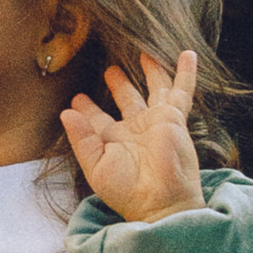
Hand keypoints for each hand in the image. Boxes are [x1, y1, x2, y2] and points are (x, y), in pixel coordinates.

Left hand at [62, 50, 206, 224]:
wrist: (161, 200)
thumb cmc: (127, 190)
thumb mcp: (95, 166)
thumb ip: (81, 139)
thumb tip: (66, 113)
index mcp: (113, 142)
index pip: (97, 119)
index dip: (87, 108)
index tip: (76, 98)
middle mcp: (135, 129)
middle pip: (126, 99)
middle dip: (118, 84)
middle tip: (110, 70)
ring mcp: (156, 121)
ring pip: (153, 88)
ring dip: (150, 70)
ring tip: (142, 52)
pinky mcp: (174, 117)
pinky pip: (181, 89)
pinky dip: (185, 72)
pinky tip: (187, 54)